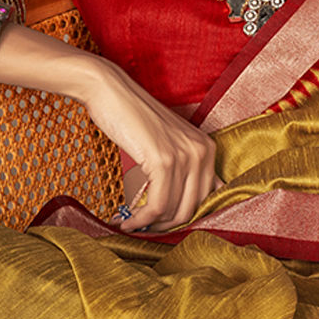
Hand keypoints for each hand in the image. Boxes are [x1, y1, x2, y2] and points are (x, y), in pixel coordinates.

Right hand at [80, 60, 217, 230]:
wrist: (111, 92)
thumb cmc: (132, 119)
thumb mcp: (167, 144)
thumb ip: (182, 170)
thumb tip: (187, 208)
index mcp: (207, 148)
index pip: (206, 199)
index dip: (181, 217)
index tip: (159, 224)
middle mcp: (202, 151)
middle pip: (191, 209)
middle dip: (165, 225)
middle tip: (142, 226)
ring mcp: (185, 156)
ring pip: (174, 211)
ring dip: (150, 225)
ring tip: (130, 224)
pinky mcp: (163, 161)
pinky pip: (157, 205)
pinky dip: (141, 219)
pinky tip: (126, 221)